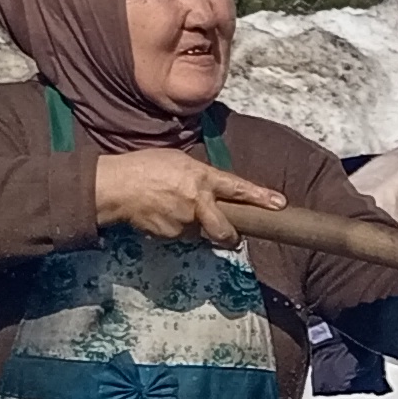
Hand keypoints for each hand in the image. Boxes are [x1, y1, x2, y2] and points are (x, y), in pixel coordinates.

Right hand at [93, 145, 272, 243]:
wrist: (117, 186)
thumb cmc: (147, 166)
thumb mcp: (180, 161)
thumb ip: (202, 176)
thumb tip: (215, 189)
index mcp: (202, 178)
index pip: (238, 189)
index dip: (261, 197)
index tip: (280, 205)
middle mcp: (198, 203)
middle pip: (226, 231)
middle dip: (232, 237)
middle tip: (233, 236)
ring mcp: (184, 222)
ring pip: (203, 234)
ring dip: (199, 228)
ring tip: (177, 210)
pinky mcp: (171, 236)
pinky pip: (184, 236)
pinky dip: (179, 229)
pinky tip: (165, 215)